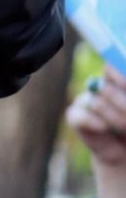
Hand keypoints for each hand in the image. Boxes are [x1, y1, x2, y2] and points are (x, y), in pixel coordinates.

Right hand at [69, 66, 125, 197]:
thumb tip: (113, 75)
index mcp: (118, 80)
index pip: (113, 67)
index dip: (118, 74)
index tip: (125, 83)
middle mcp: (100, 87)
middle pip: (106, 87)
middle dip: (122, 105)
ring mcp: (86, 100)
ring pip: (95, 104)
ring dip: (114, 119)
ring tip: (124, 128)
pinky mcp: (75, 117)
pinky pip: (81, 116)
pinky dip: (95, 124)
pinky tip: (104, 130)